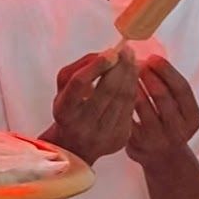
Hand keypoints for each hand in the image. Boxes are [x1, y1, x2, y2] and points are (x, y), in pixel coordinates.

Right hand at [52, 47, 138, 161]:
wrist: (74, 147)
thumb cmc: (70, 109)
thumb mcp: (64, 87)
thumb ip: (81, 67)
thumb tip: (109, 54)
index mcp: (64, 110)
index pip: (79, 83)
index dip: (96, 65)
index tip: (111, 51)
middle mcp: (81, 125)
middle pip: (106, 90)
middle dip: (120, 67)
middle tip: (127, 50)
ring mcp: (102, 134)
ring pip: (123, 99)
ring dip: (131, 76)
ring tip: (133, 61)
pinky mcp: (119, 139)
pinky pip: (130, 109)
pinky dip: (134, 91)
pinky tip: (133, 79)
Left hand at [125, 60, 198, 166]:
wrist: (164, 160)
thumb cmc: (170, 124)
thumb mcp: (181, 110)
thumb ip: (172, 88)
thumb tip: (151, 58)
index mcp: (193, 118)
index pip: (181, 88)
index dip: (167, 70)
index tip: (153, 57)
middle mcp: (178, 131)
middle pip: (161, 95)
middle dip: (147, 74)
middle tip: (135, 61)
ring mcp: (157, 139)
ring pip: (141, 104)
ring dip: (131, 83)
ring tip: (124, 70)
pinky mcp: (136, 144)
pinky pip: (126, 115)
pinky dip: (120, 99)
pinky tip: (114, 87)